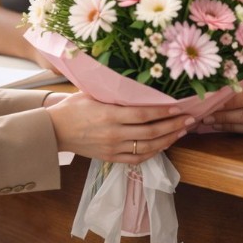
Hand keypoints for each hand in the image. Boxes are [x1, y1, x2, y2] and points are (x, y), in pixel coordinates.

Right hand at [46, 93, 192, 163]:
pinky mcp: (109, 158)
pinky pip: (136, 159)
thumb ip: (115, 92)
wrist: (53, 131)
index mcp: (109, 115)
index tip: (179, 108)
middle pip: (150, 132)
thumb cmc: (73, 107)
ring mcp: (112, 148)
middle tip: (190, 119)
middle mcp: (113, 133)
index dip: (163, 112)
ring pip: (146, 148)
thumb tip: (138, 83)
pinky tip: (164, 145)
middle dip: (173, 126)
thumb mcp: (92, 93)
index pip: (143, 114)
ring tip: (181, 131)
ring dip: (167, 140)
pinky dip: (152, 153)